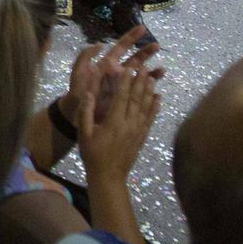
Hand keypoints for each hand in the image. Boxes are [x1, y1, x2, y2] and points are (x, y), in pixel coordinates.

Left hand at [65, 31, 161, 124]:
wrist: (79, 114)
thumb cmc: (78, 91)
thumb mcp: (79, 72)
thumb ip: (86, 56)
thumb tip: (100, 44)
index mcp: (108, 64)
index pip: (121, 47)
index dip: (131, 37)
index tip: (143, 28)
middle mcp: (119, 73)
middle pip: (136, 59)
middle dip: (146, 52)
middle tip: (156, 45)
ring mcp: (125, 86)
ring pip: (142, 76)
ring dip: (152, 72)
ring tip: (162, 70)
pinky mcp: (128, 99)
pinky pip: (142, 93)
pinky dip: (150, 91)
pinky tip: (157, 91)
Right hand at [67, 37, 160, 182]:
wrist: (109, 176)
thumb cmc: (93, 154)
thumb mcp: (83, 133)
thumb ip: (86, 112)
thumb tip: (88, 93)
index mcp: (114, 122)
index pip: (121, 97)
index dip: (125, 82)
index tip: (128, 68)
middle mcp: (129, 124)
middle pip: (136, 99)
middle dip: (140, 82)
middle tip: (143, 67)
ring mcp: (138, 131)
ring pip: (145, 107)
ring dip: (149, 91)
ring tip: (152, 77)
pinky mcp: (142, 137)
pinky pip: (150, 119)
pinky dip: (155, 107)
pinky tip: (159, 98)